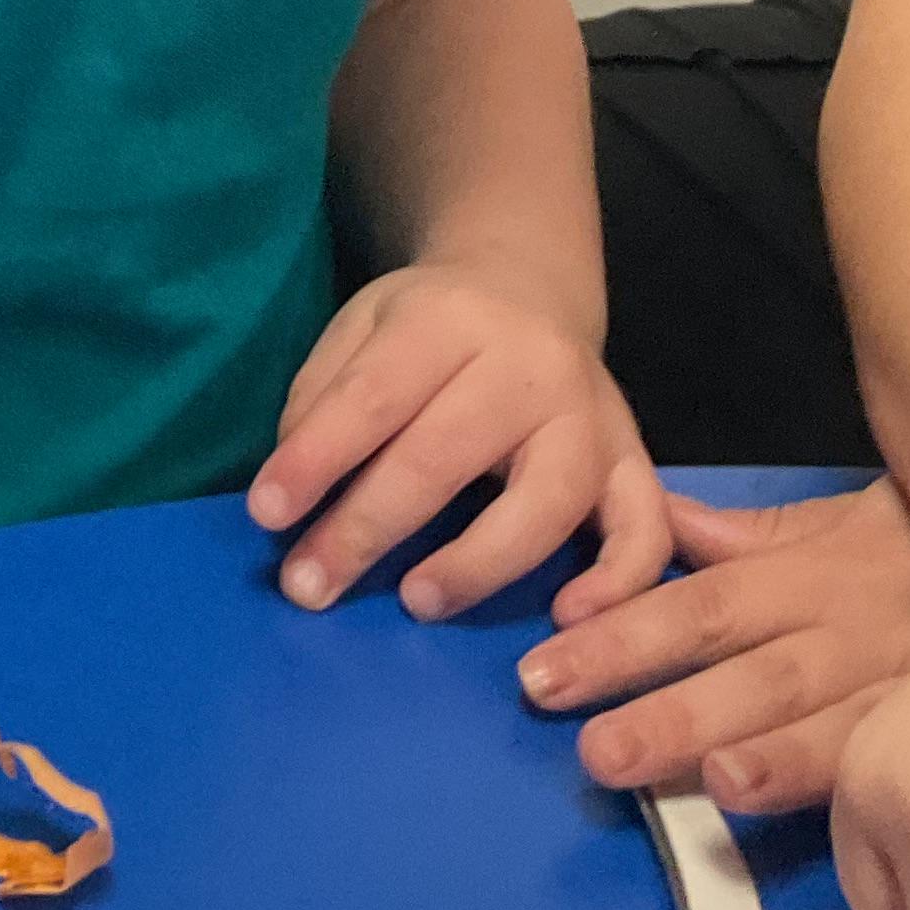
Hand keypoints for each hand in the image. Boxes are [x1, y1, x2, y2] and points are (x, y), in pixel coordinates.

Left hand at [245, 263, 667, 620]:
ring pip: (549, 499)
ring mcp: (591, 416)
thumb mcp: (363, 327)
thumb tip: (290, 488)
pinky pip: (643, 528)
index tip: (266, 516)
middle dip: (368, 527)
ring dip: (480, 562)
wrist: (529, 289)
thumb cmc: (429, 329)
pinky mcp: (633, 461)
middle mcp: (529, 365)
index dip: (316, 458)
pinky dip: (618, 580)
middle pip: (446, 453)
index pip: (374, 395)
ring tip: (417, 602)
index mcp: (448, 321)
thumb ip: (323, 396)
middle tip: (310, 586)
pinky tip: (567, 619)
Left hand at [520, 481, 909, 811]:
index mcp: (810, 575)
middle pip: (745, 668)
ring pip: (814, 719)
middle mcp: (846, 631)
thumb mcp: (840, 524)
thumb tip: (654, 517)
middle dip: (665, 708)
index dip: (627, 630)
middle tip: (585, 748)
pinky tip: (777, 801)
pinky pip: (885, 762)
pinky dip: (829, 780)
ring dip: (749, 754)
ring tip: (696, 782)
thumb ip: (745, 534)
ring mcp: (899, 689)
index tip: (550, 654)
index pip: (704, 604)